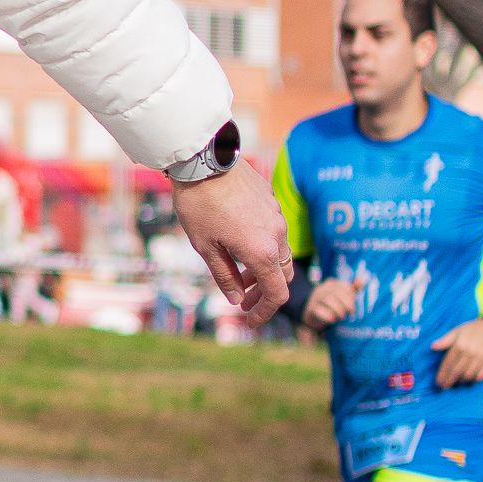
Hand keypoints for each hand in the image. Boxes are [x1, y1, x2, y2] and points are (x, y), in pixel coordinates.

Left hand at [171, 163, 291, 325]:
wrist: (205, 160)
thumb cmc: (199, 205)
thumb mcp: (205, 247)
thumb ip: (224, 277)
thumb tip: (237, 300)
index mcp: (262, 252)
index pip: (276, 293)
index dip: (265, 312)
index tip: (251, 321)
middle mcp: (277, 236)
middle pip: (283, 275)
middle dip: (264, 292)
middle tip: (242, 298)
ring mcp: (277, 217)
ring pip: (280, 253)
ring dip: (263, 269)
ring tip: (239, 273)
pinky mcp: (272, 202)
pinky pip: (275, 232)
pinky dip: (263, 247)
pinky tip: (240, 243)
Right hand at [301, 276, 357, 333]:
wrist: (313, 318)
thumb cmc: (332, 305)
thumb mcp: (343, 296)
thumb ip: (353, 289)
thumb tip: (364, 279)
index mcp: (331, 283)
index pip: (344, 286)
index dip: (351, 295)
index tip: (355, 304)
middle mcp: (322, 288)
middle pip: (336, 292)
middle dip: (346, 303)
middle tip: (351, 312)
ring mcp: (314, 298)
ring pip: (327, 300)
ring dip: (338, 309)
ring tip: (342, 317)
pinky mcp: (310, 309)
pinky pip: (318, 310)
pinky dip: (327, 315)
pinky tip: (332, 320)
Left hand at [432, 316, 482, 388]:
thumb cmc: (473, 329)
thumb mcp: (457, 331)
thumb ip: (445, 340)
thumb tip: (432, 346)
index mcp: (459, 345)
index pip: (448, 363)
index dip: (442, 374)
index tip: (438, 382)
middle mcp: (469, 352)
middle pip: (456, 371)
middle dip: (449, 381)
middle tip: (444, 387)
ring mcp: (480, 358)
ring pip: (468, 375)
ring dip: (461, 381)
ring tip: (455, 383)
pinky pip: (480, 375)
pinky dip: (473, 380)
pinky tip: (469, 380)